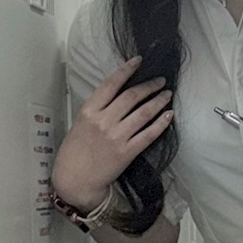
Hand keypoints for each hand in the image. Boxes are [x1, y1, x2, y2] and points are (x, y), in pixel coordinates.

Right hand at [52, 56, 172, 210]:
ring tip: (167, 94)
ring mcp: (116, 137)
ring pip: (143, 113)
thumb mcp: (79, 124)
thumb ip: (97, 110)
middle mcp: (104, 121)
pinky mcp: (126, 152)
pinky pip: (148, 135)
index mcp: (89, 111)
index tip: (139, 61)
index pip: (111, 84)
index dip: (127, 70)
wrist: (75, 181)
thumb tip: (116, 97)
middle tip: (161, 80)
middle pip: (131, 96)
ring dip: (158, 101)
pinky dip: (160, 124)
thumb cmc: (73, 153)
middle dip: (149, 86)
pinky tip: (169, 116)